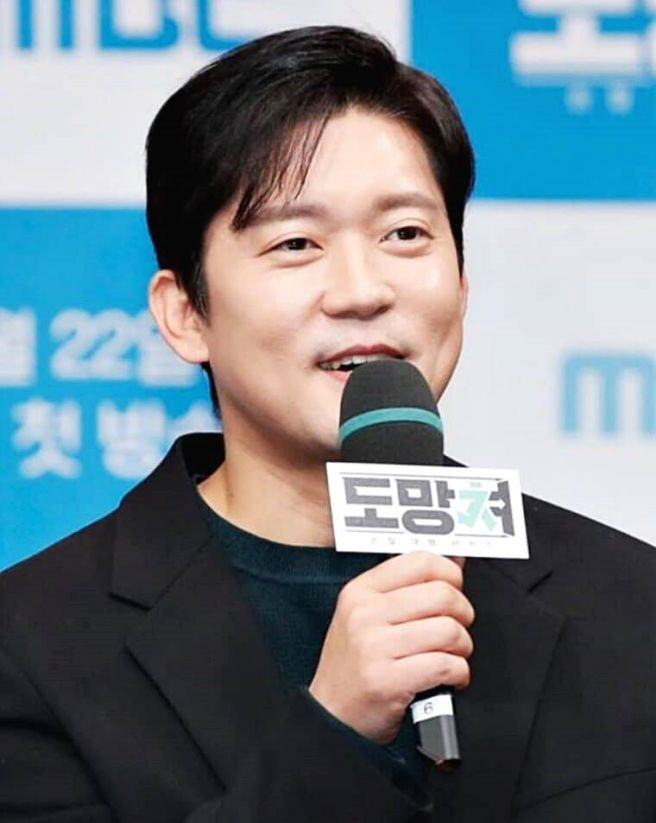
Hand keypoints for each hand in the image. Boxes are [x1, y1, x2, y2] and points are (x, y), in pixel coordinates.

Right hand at [309, 552, 473, 744]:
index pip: (420, 562)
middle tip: (456, 628)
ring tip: (451, 655)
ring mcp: (374, 647)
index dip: (451, 573)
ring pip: (449, 630)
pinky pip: (446, 665)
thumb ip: (408, 588)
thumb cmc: (356, 665)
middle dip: (463, 614)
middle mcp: (364, 614)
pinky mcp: (388, 681)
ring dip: (462, 647)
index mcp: (360, 591)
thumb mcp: (367, 616)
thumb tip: (455, 560)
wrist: (331, 715)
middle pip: (442, 594)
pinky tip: (449, 677)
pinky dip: (459, 673)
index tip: (455, 588)